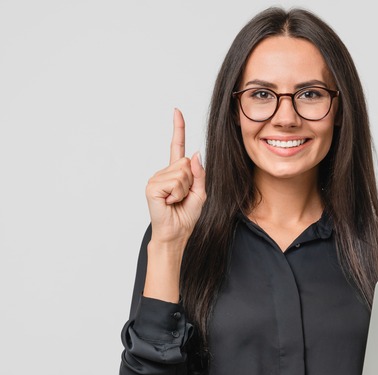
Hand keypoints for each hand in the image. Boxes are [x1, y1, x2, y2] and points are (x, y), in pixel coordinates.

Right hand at [145, 108, 206, 245]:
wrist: (176, 233)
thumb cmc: (186, 215)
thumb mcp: (200, 192)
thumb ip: (199, 173)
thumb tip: (194, 153)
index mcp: (175, 172)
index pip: (177, 146)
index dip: (178, 128)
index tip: (176, 111)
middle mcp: (163, 172)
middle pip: (186, 163)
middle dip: (191, 181)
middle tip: (183, 197)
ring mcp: (156, 178)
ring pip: (181, 173)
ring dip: (184, 190)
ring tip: (176, 201)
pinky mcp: (151, 186)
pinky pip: (174, 182)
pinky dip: (177, 194)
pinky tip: (169, 202)